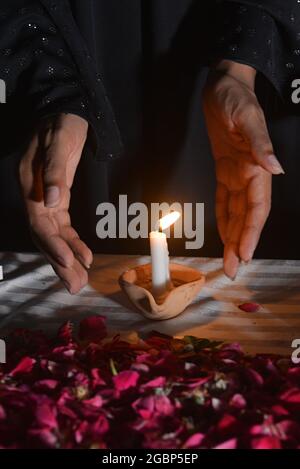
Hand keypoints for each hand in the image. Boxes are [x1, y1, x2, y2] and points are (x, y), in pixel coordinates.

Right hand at [19, 113, 92, 293]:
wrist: (65, 113)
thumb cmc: (61, 125)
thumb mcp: (58, 142)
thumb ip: (54, 172)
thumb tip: (53, 202)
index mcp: (29, 184)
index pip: (39, 222)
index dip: (53, 244)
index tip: (70, 262)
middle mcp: (34, 196)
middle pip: (44, 236)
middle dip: (59, 262)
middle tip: (75, 286)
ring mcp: (44, 200)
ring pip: (53, 236)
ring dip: (65, 259)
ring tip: (79, 281)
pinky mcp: (57, 200)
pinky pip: (62, 227)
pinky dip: (72, 243)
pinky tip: (82, 257)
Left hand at [203, 61, 283, 278]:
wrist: (223, 86)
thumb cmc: (235, 98)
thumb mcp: (247, 117)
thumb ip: (260, 144)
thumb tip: (276, 168)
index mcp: (257, 167)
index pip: (257, 207)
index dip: (252, 232)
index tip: (245, 254)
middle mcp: (250, 175)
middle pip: (247, 217)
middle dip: (241, 244)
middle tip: (232, 270)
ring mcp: (238, 174)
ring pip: (237, 213)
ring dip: (233, 237)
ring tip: (228, 261)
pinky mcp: (225, 170)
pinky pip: (225, 201)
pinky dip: (224, 219)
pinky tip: (223, 235)